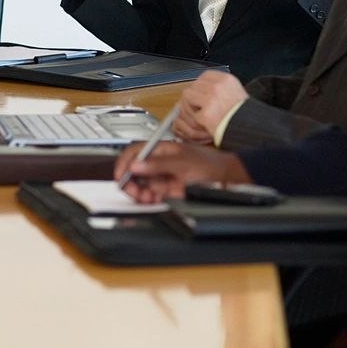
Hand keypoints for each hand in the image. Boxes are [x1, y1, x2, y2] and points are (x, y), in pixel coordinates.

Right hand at [113, 141, 251, 203]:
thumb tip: (136, 165)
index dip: (124, 163)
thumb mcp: (182, 164)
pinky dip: (148, 198)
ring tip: (147, 197)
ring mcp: (162, 175)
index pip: (134, 151)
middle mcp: (158, 161)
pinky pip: (150, 193)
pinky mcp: (166, 188)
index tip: (121, 176)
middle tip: (135, 191)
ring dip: (140, 192)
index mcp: (160, 148)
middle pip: (134, 169)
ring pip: (140, 184)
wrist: (224, 178)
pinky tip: (153, 199)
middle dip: (131, 182)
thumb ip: (158, 165)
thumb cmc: (208, 164)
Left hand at [174, 71, 249, 144]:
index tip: (201, 94)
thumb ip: (221, 88)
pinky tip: (206, 125)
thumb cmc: (246, 115)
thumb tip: (202, 90)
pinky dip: (197, 122)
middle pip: (194, 86)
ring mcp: (211, 100)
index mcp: (227, 79)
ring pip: (187, 97)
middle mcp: (218, 86)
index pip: (205, 76)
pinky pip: (192, 115)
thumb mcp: (237, 92)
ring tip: (202, 116)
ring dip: (191, 108)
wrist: (252, 129)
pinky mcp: (206, 114)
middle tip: (200, 109)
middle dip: (194, 98)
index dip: (200, 86)